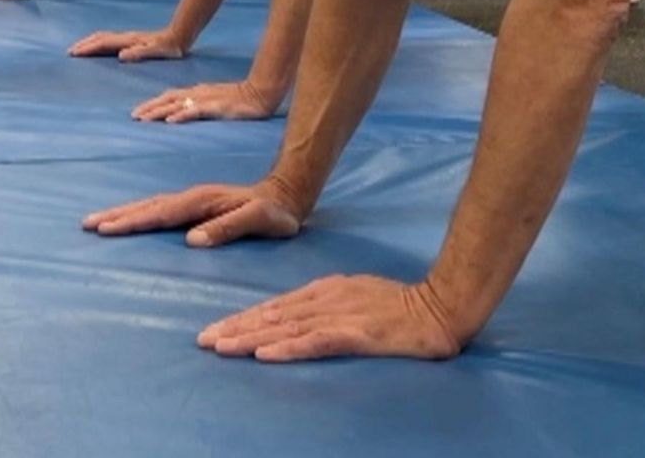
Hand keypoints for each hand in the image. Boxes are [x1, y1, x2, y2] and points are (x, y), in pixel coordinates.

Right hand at [68, 27, 187, 62]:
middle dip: (85, 44)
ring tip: (79, 50)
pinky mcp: (131, 41)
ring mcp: (128, 38)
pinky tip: (99, 49)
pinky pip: (110, 41)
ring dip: (90, 42)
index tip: (74, 53)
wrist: (179, 37)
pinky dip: (99, 44)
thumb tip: (121, 55)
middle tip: (70, 52)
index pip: (103, 43)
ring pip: (104, 38)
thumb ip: (139, 53)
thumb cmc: (169, 48)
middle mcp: (126, 37)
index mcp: (128, 40)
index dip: (88, 48)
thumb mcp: (156, 51)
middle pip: (100, 38)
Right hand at [81, 179, 303, 247]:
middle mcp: (192, 198)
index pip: (160, 213)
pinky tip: (131, 219)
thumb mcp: (258, 220)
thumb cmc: (275, 213)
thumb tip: (192, 240)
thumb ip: (227, 228)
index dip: (133, 222)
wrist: (288, 196)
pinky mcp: (195, 206)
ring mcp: (193, 200)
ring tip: (98, 220)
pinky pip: (160, 209)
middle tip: (87, 223)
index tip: (106, 229)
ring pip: (151, 205)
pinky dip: (140, 213)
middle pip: (148, 206)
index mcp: (202, 201)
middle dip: (118, 215)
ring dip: (124, 213)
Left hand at [130, 80, 279, 123]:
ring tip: (144, 120)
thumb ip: (200, 105)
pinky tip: (170, 121)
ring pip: (177, 104)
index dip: (152, 103)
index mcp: (197, 91)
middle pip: (168, 99)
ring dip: (159, 112)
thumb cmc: (241, 98)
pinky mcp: (216, 107)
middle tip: (133, 117)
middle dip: (149, 107)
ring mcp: (206, 99)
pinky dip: (181, 115)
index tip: (138, 112)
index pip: (169, 96)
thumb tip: (185, 112)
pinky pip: (195, 111)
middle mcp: (197, 93)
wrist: (261, 93)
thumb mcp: (216, 100)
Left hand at [197, 275, 463, 362]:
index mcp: (326, 290)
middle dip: (236, 328)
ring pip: (285, 329)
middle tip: (203, 341)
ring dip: (251, 339)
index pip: (276, 306)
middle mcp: (326, 299)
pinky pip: (315, 343)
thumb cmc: (401, 306)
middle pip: (272, 316)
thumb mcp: (357, 296)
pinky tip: (264, 355)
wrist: (441, 306)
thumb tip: (297, 318)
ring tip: (221, 347)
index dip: (244, 318)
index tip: (216, 330)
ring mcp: (340, 315)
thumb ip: (328, 305)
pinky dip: (287, 349)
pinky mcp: (356, 334)